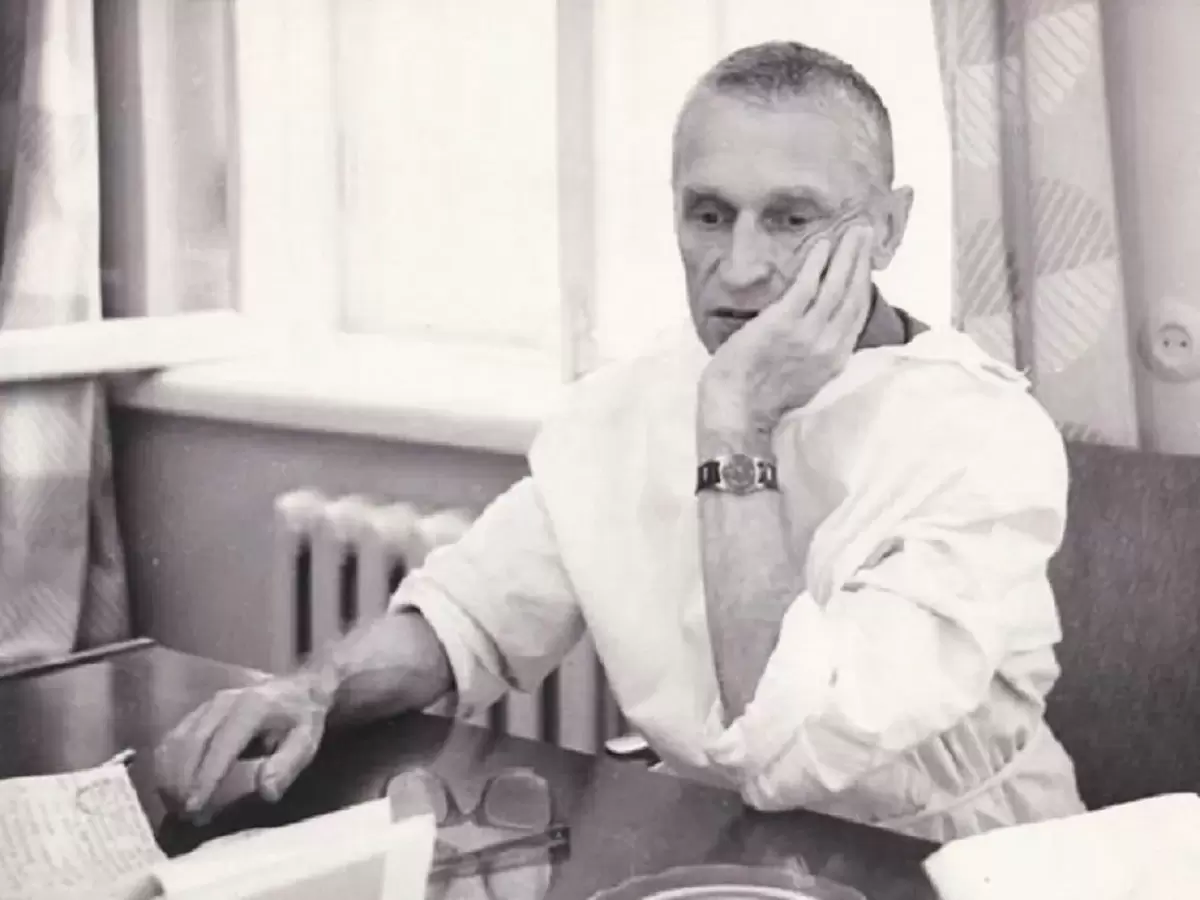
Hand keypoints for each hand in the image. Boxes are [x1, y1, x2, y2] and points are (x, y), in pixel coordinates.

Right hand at [154, 673, 329, 821]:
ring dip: (170, 777)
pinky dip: (167, 766)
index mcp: (251, 708)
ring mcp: (206, 706)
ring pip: (176, 741)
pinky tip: (172, 790)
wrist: (296, 689)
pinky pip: (172, 739)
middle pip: (191, 744)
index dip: (205, 778)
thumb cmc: (301, 720)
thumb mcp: (306, 741)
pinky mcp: (197, 712)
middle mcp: (223, 703)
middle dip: (182, 783)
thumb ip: (287, 765)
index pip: (221, 745)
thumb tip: (266, 792)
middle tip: (184, 817)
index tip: (194, 808)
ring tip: (177, 808)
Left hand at [701, 220, 874, 433]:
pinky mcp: (784, 323)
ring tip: (853, 230)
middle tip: (865, 233)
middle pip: (853, 295)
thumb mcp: (804, 380)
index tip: (867, 263)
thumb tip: (819, 330)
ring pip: (836, 286)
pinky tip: (823, 244)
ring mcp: (807, 333)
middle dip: (861, 261)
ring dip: (847, 254)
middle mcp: (828, 344)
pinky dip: (817, 263)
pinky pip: (807, 285)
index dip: (863, 284)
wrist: (737, 409)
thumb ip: (817, 354)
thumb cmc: (760, 398)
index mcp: (834, 359)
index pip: (856, 314)